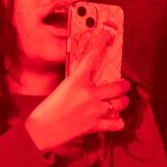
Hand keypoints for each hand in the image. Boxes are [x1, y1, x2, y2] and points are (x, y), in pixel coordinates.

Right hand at [24, 28, 131, 152]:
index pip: (92, 57)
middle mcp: (89, 94)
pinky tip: (116, 120)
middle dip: (124, 86)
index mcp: (77, 81)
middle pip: (118, 86)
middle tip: (125, 85)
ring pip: (120, 104)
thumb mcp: (62, 89)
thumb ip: (78, 84)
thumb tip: (91, 83)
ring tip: (121, 102)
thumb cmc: (48, 110)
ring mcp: (94, 111)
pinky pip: (116, 124)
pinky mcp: (94, 126)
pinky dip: (118, 122)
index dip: (101, 44)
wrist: (41, 130)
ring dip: (122, 102)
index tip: (107, 36)